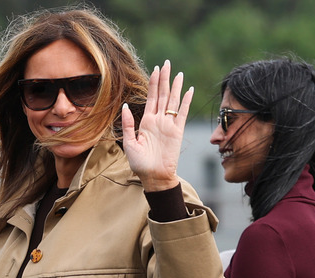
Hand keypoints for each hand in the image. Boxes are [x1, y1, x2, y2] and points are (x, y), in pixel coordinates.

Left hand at [122, 60, 193, 191]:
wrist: (154, 177)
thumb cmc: (140, 164)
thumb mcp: (129, 143)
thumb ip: (128, 124)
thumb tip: (125, 106)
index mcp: (146, 121)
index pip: (151, 97)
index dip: (153, 83)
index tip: (155, 69)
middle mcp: (158, 120)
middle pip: (162, 95)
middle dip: (164, 79)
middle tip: (167, 63)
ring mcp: (169, 125)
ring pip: (173, 101)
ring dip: (175, 87)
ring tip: (178, 73)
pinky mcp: (178, 132)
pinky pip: (182, 113)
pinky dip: (186, 102)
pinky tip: (189, 90)